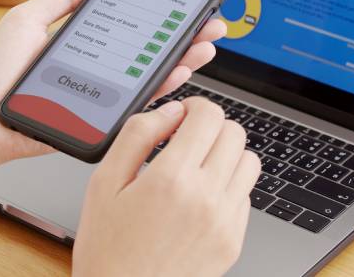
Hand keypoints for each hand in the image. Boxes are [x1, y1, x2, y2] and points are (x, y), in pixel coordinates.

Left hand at [0, 0, 227, 172]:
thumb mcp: (27, 19)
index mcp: (81, 41)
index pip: (128, 23)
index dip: (157, 11)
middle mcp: (95, 66)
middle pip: (147, 47)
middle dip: (181, 33)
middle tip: (209, 19)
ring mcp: (99, 92)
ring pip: (150, 73)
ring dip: (182, 57)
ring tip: (206, 42)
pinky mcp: (99, 117)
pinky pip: (137, 101)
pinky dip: (162, 86)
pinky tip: (181, 69)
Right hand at [73, 97, 260, 276]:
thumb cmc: (108, 247)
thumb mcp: (104, 182)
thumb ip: (137, 135)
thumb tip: (168, 111)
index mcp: (172, 178)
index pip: (209, 116)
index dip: (196, 106)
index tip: (182, 115)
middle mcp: (206, 197)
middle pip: (235, 133)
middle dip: (211, 126)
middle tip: (188, 138)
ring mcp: (224, 222)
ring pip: (249, 161)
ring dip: (226, 153)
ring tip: (198, 164)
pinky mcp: (233, 241)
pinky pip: (246, 195)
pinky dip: (229, 185)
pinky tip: (200, 195)